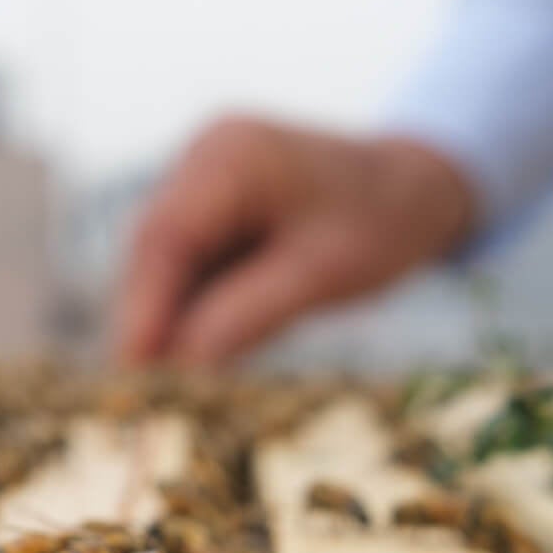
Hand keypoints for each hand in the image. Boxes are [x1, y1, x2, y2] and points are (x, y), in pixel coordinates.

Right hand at [116, 117, 478, 364]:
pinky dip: (189, 307)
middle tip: (144, 397)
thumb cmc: (384, 222)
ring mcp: (203, 178)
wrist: (419, 186)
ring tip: (166, 388)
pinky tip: (194, 356)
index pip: (165, 236)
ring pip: (165, 260)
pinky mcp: (210, 205)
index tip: (132, 370)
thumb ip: (249, 314)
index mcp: (232, 155)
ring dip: (166, 319)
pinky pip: (187, 261)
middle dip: (149, 320)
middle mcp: (205, 155)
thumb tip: (180, 365)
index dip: (143, 307)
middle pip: (155, 248)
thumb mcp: (325, 274)